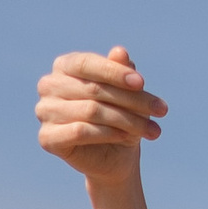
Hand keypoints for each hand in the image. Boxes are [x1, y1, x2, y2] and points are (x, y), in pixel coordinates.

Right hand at [37, 45, 167, 191]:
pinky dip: (108, 133)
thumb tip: (120, 52)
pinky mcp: (47, 137)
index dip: (115, 72)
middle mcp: (49, 85)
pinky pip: (80, 131)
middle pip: (94, 89)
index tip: (142, 83)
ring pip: (91, 111)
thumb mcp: (127, 92)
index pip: (88, 64)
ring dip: (127, 120)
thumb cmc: (121, 116)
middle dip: (131, 100)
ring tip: (152, 129)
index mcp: (65, 66)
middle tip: (162, 110)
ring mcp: (44, 111)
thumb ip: (121, 71)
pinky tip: (128, 137)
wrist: (115, 156)